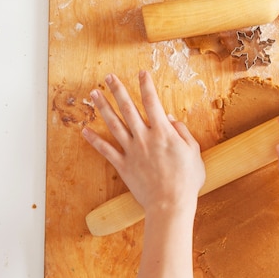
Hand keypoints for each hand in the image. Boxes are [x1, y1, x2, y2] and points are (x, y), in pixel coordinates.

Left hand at [82, 71, 204, 217]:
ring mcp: (131, 151)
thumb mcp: (193, 152)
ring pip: (113, 124)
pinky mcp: (123, 165)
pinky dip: (94, 140)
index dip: (146, 85)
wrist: (170, 203)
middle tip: (108, 77)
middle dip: (117, 90)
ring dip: (103, 107)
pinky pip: (105, 150)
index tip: (141, 73)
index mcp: (163, 132)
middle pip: (128, 108)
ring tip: (94, 94)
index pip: (152, 101)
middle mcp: (144, 137)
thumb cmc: (186, 180)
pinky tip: (84, 130)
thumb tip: (170, 119)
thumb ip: (182, 132)